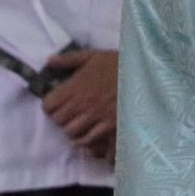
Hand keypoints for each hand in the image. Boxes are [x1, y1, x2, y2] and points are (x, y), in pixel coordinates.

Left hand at [41, 49, 117, 163]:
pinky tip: (88, 133)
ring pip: (71, 132)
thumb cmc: (119, 63)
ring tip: (77, 124)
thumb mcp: (94, 56)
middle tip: (67, 114)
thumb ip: (70, 59)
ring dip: (72, 129)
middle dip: (60, 118)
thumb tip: (49, 60)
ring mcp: (96, 116)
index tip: (56, 103)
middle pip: (58, 120)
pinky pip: (89, 140)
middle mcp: (83, 103)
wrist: (145, 73)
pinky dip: (85, 139)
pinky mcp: (110, 125)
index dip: (50, 105)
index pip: (49, 105)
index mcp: (76, 86)